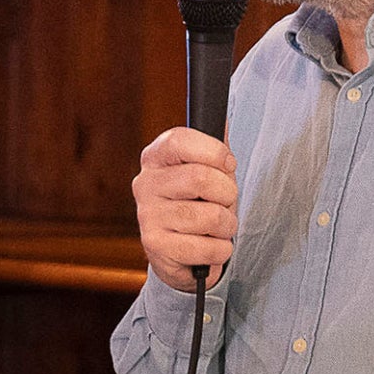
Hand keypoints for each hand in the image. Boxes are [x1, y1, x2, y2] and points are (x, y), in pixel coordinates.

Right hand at [133, 127, 238, 292]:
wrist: (182, 253)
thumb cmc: (199, 205)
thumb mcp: (208, 171)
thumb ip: (215, 148)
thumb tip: (224, 121)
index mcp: (156, 157)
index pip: (180, 140)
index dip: (213, 151)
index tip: (227, 164)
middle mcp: (145, 183)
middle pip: (200, 178)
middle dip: (227, 194)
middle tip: (224, 202)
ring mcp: (147, 216)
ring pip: (209, 216)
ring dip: (227, 225)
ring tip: (218, 227)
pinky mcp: (156, 246)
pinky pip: (205, 248)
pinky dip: (220, 250)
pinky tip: (211, 246)